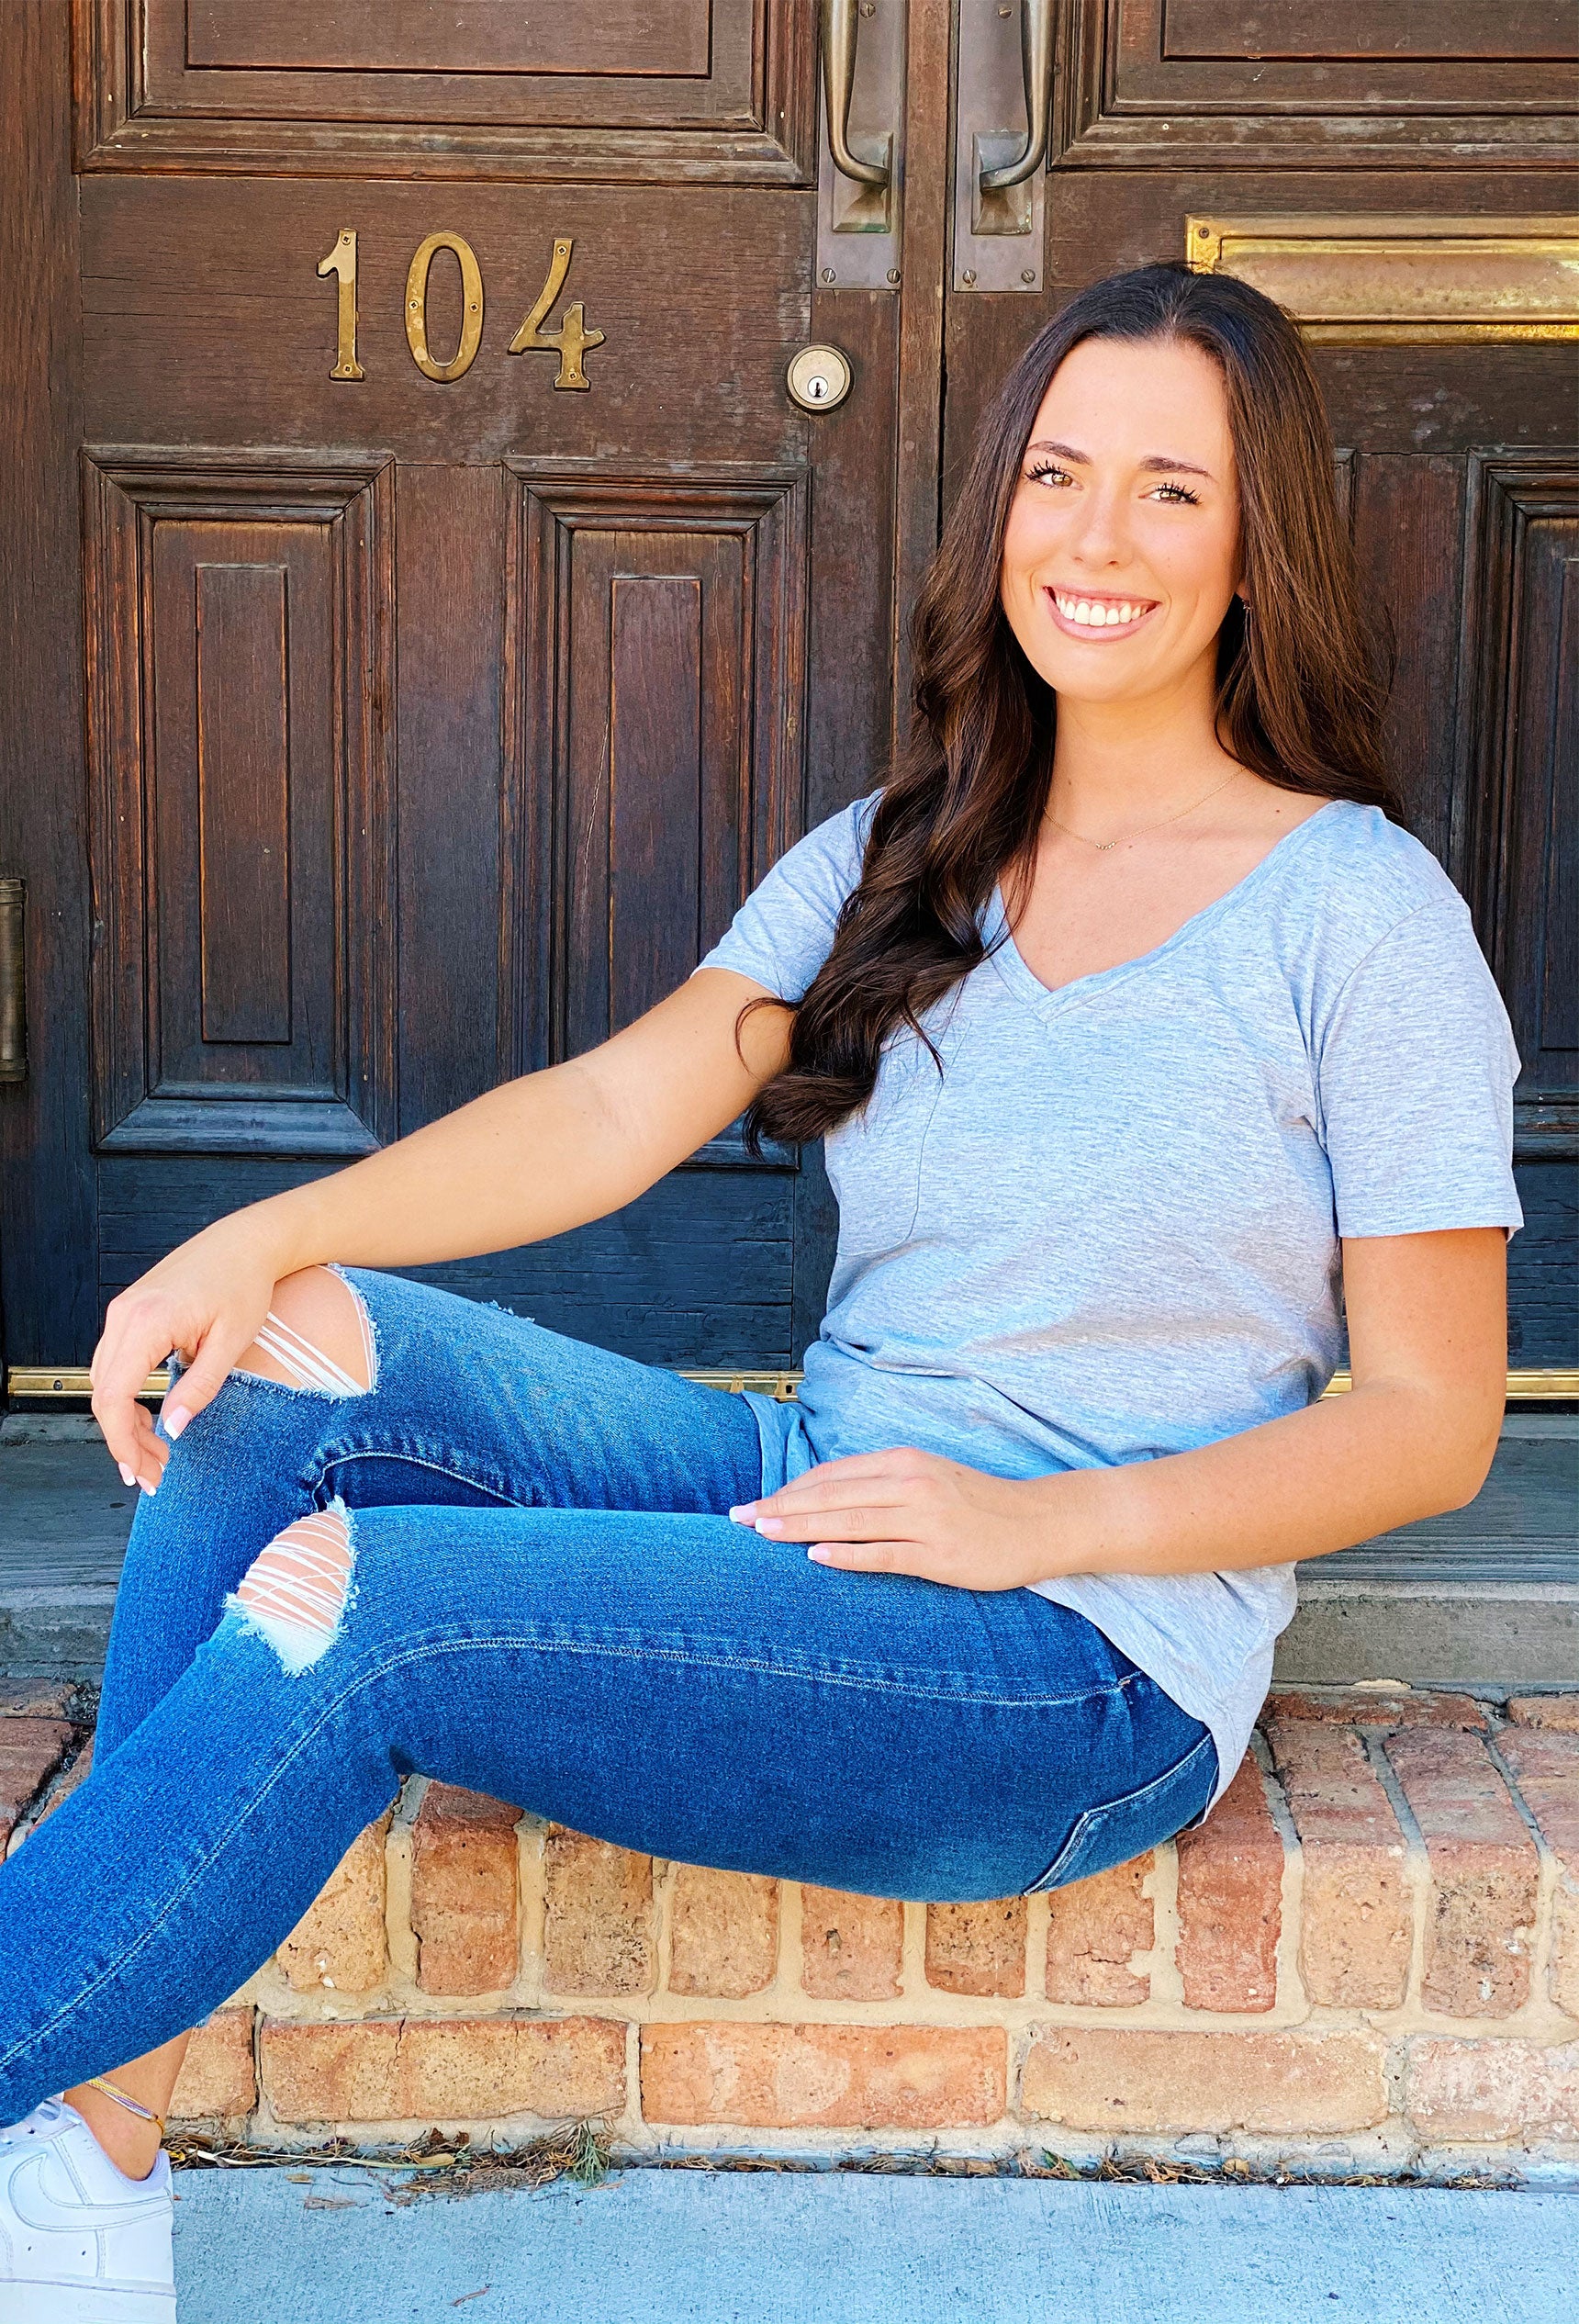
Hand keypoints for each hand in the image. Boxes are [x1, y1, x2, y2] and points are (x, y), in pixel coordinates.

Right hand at [90, 1218, 293, 1496]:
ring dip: (125, 1421)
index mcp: (147, 1323)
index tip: (139, 1471)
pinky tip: (150, 1418)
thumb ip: (200, 1388)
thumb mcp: (230, 1343)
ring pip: (105, 1381)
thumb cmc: (244, 1284)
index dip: (121, 1441)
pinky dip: (126, 1396)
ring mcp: (122, 1312)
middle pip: (104, 1394)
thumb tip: (174, 1429)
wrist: (245, 1242)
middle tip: (153, 1474)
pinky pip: (115, 1363)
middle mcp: (124, 1316)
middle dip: (125, 1441)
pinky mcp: (130, 1312)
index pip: (114, 1396)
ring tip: (156, 1454)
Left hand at [728, 1446, 1050, 1590]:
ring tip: (762, 1534)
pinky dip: (847, 1555)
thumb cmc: (976, 1504)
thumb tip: (824, 1499)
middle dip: (780, 1507)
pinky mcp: (940, 1555)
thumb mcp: (926, 1479)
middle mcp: (910, 1483)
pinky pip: (884, 1554)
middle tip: (738, 1520)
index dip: (788, 1490)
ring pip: (850, 1521)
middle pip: (831, 1495)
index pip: (831, 1475)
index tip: (753, 1504)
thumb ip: (880, 1485)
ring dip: (801, 1528)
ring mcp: (925, 1519)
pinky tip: (816, 1558)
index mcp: (903, 1462)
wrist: (1039, 1523)